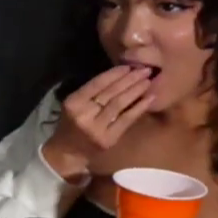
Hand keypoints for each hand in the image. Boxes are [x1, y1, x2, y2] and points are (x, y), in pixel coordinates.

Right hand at [42, 65, 157, 180]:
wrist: (68, 151)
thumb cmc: (72, 123)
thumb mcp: (75, 104)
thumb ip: (92, 92)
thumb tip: (119, 75)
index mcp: (74, 102)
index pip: (97, 84)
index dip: (114, 74)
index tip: (129, 66)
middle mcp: (84, 114)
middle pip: (110, 93)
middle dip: (130, 80)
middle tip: (145, 70)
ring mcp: (97, 128)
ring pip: (119, 105)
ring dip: (136, 91)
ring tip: (148, 81)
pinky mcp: (109, 139)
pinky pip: (126, 120)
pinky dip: (139, 108)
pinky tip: (149, 99)